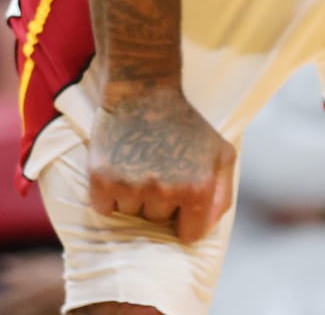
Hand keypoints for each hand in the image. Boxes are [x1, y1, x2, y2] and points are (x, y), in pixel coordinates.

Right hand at [88, 88, 235, 243]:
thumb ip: (222, 196)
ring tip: (137, 164)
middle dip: (159, 202)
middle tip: (157, 169)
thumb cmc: (185, 123)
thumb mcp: (220, 154)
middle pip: (157, 222)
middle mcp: (165, 191)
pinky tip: (118, 168)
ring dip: (132, 196)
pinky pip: (104, 208)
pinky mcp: (102, 178)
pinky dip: (107, 195)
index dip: (184, 218)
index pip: (189, 234)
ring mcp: (131, 185)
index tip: (178, 201)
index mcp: (198, 189)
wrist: (143, 89)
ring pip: (130, 214)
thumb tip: (205, 230)